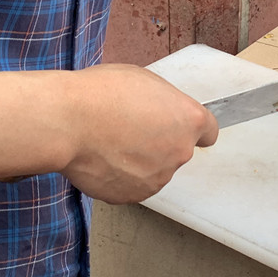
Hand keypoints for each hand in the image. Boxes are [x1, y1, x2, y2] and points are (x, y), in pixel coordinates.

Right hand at [59, 63, 218, 203]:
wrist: (69, 122)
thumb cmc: (102, 95)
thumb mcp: (143, 81)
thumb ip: (163, 103)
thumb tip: (158, 112)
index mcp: (188, 120)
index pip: (208, 131)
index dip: (191, 128)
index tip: (181, 128)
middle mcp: (179, 152)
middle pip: (177, 150)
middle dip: (159, 143)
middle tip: (129, 128)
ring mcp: (157, 178)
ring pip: (154, 170)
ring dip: (139, 161)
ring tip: (110, 142)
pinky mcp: (132, 195)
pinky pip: (130, 185)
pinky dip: (119, 176)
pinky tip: (101, 158)